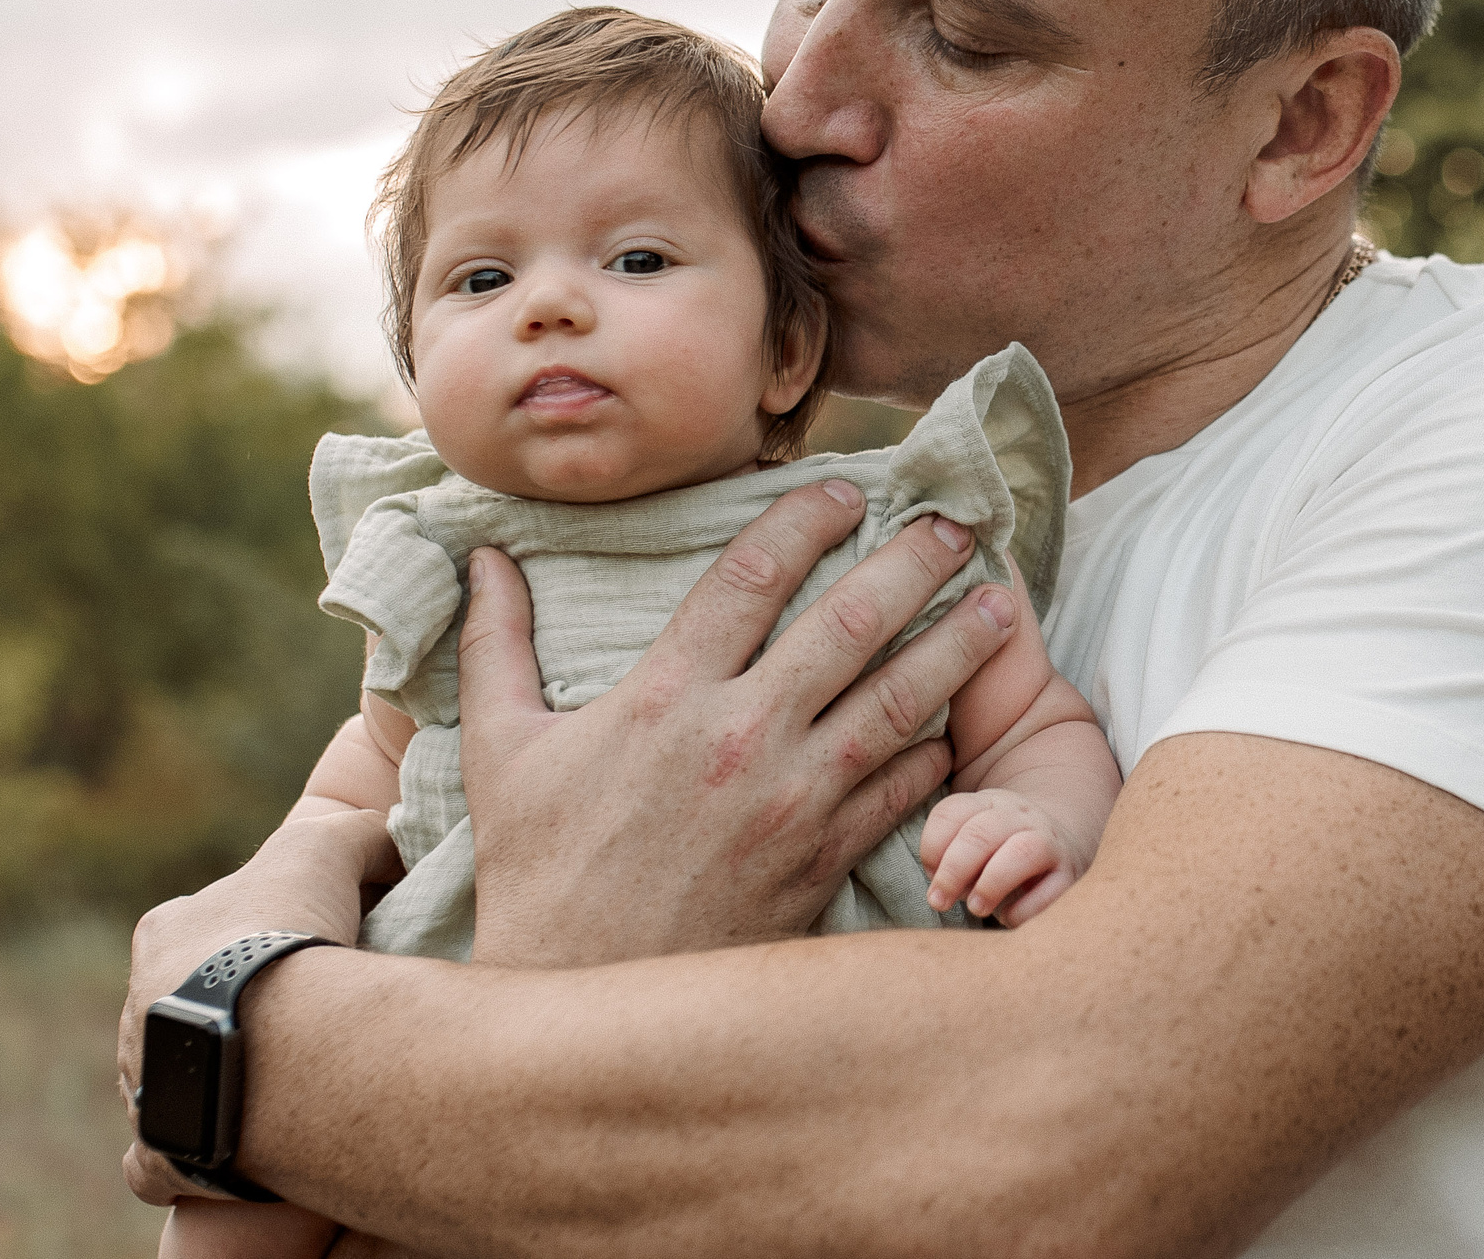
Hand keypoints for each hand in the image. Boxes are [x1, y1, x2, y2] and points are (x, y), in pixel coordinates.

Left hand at [118, 808, 401, 1207]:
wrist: (268, 1046)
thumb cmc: (284, 939)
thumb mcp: (325, 850)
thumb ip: (355, 834)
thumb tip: (385, 834)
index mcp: (166, 933)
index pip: (206, 919)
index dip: (256, 923)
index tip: (302, 941)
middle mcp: (136, 1004)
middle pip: (186, 995)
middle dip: (231, 1001)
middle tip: (296, 1016)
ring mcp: (144, 1079)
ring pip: (176, 1070)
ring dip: (216, 1070)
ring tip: (282, 1082)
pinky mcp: (162, 1144)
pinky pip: (161, 1153)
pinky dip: (185, 1151)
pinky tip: (224, 1147)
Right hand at [457, 479, 1023, 965]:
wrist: (582, 992)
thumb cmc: (539, 870)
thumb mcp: (501, 749)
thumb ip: (496, 643)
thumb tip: (481, 557)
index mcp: (667, 697)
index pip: (750, 576)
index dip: (804, 520)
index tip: (845, 491)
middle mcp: (741, 738)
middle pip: (849, 625)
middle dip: (913, 565)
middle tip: (960, 525)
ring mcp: (792, 802)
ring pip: (897, 702)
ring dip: (955, 648)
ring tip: (1002, 607)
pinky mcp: (822, 861)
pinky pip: (900, 791)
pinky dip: (936, 751)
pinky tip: (961, 722)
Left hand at [919, 789, 1087, 925]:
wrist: (1063, 838)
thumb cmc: (1001, 847)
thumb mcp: (973, 839)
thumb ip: (950, 858)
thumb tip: (941, 891)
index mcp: (986, 802)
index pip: (951, 812)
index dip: (932, 846)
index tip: (929, 874)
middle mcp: (1017, 814)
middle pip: (980, 834)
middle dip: (953, 871)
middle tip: (938, 902)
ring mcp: (1047, 838)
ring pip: (1020, 852)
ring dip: (991, 884)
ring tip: (975, 909)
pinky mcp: (1069, 869)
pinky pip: (1052, 888)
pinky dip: (1027, 907)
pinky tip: (1008, 918)